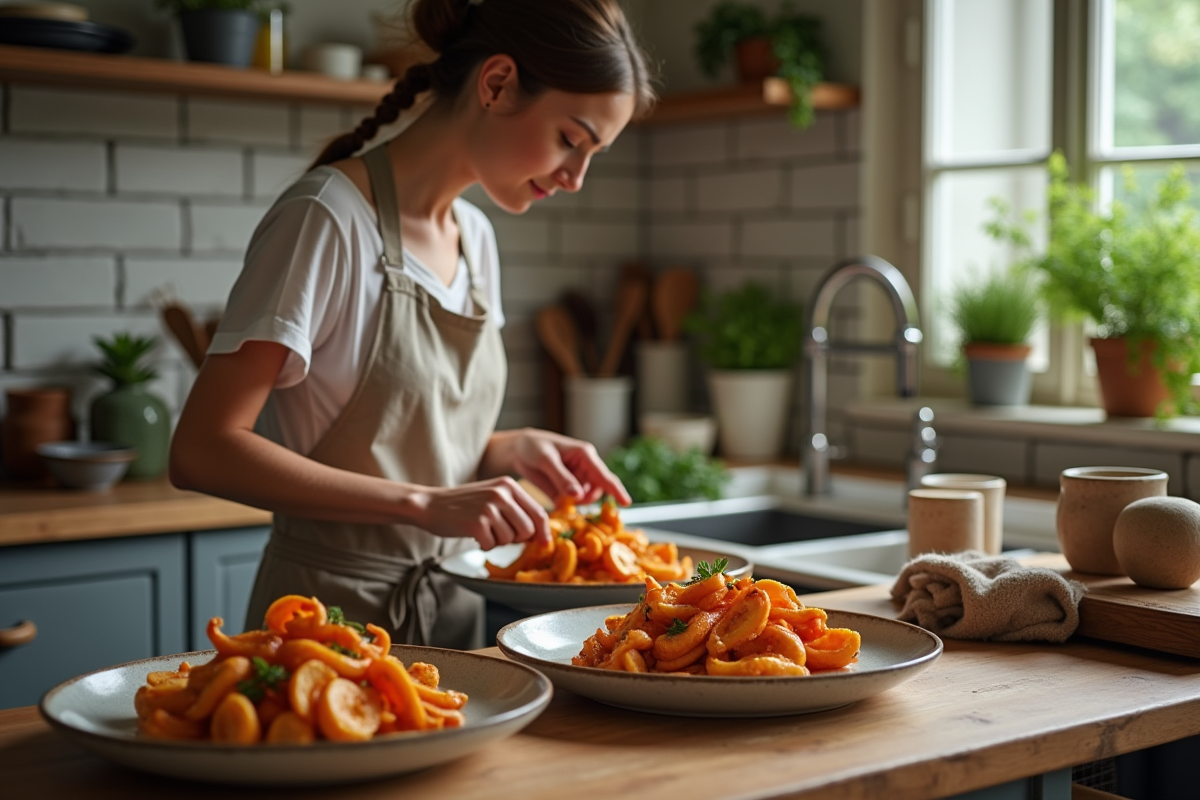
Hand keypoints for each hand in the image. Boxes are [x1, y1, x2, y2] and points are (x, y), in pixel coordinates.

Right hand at [412, 477, 549, 550]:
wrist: (430, 504)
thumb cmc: (463, 504)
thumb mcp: (494, 496)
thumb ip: (516, 509)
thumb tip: (539, 533)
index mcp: (509, 486)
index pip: (539, 512)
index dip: (543, 532)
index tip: (544, 544)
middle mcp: (502, 494)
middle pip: (527, 530)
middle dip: (516, 539)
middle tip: (498, 533)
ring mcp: (489, 508)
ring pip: (510, 539)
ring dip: (497, 541)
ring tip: (482, 529)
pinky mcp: (477, 523)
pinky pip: (492, 545)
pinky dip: (483, 545)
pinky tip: (473, 534)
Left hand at [485, 429, 631, 506]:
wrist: (518, 451)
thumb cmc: (533, 447)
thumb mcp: (546, 459)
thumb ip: (562, 477)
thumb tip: (578, 495)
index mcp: (585, 455)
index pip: (604, 474)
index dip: (616, 489)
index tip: (626, 503)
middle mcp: (585, 468)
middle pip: (596, 491)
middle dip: (584, 498)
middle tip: (564, 497)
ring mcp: (577, 480)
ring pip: (585, 499)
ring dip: (574, 503)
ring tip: (556, 494)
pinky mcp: (567, 490)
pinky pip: (573, 503)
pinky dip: (566, 506)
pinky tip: (555, 501)